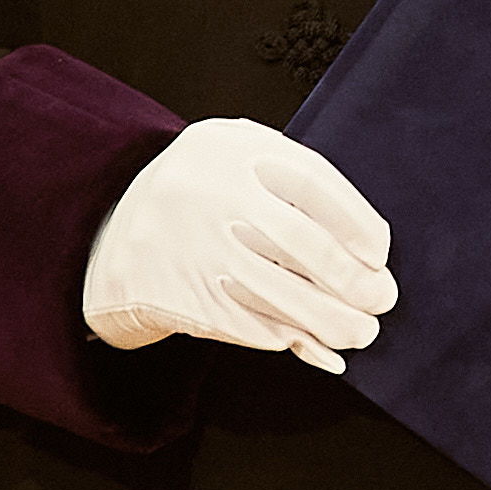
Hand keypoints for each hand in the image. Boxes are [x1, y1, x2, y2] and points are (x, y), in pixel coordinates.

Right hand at [84, 119, 394, 371]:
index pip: (313, 182)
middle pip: (300, 242)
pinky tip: (310, 342)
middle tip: (381, 300)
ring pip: (276, 291)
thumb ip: (299, 191)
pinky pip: (245, 321)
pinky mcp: (175, 292)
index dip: (357, 222)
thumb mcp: (241, 165)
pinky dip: (285, 335)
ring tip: (360, 332)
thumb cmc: (205, 195)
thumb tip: (372, 251)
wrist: (109, 228)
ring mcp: (189, 244)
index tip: (380, 254)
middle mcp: (206, 191)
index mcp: (230, 147)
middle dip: (352, 280)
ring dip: (328, 320)